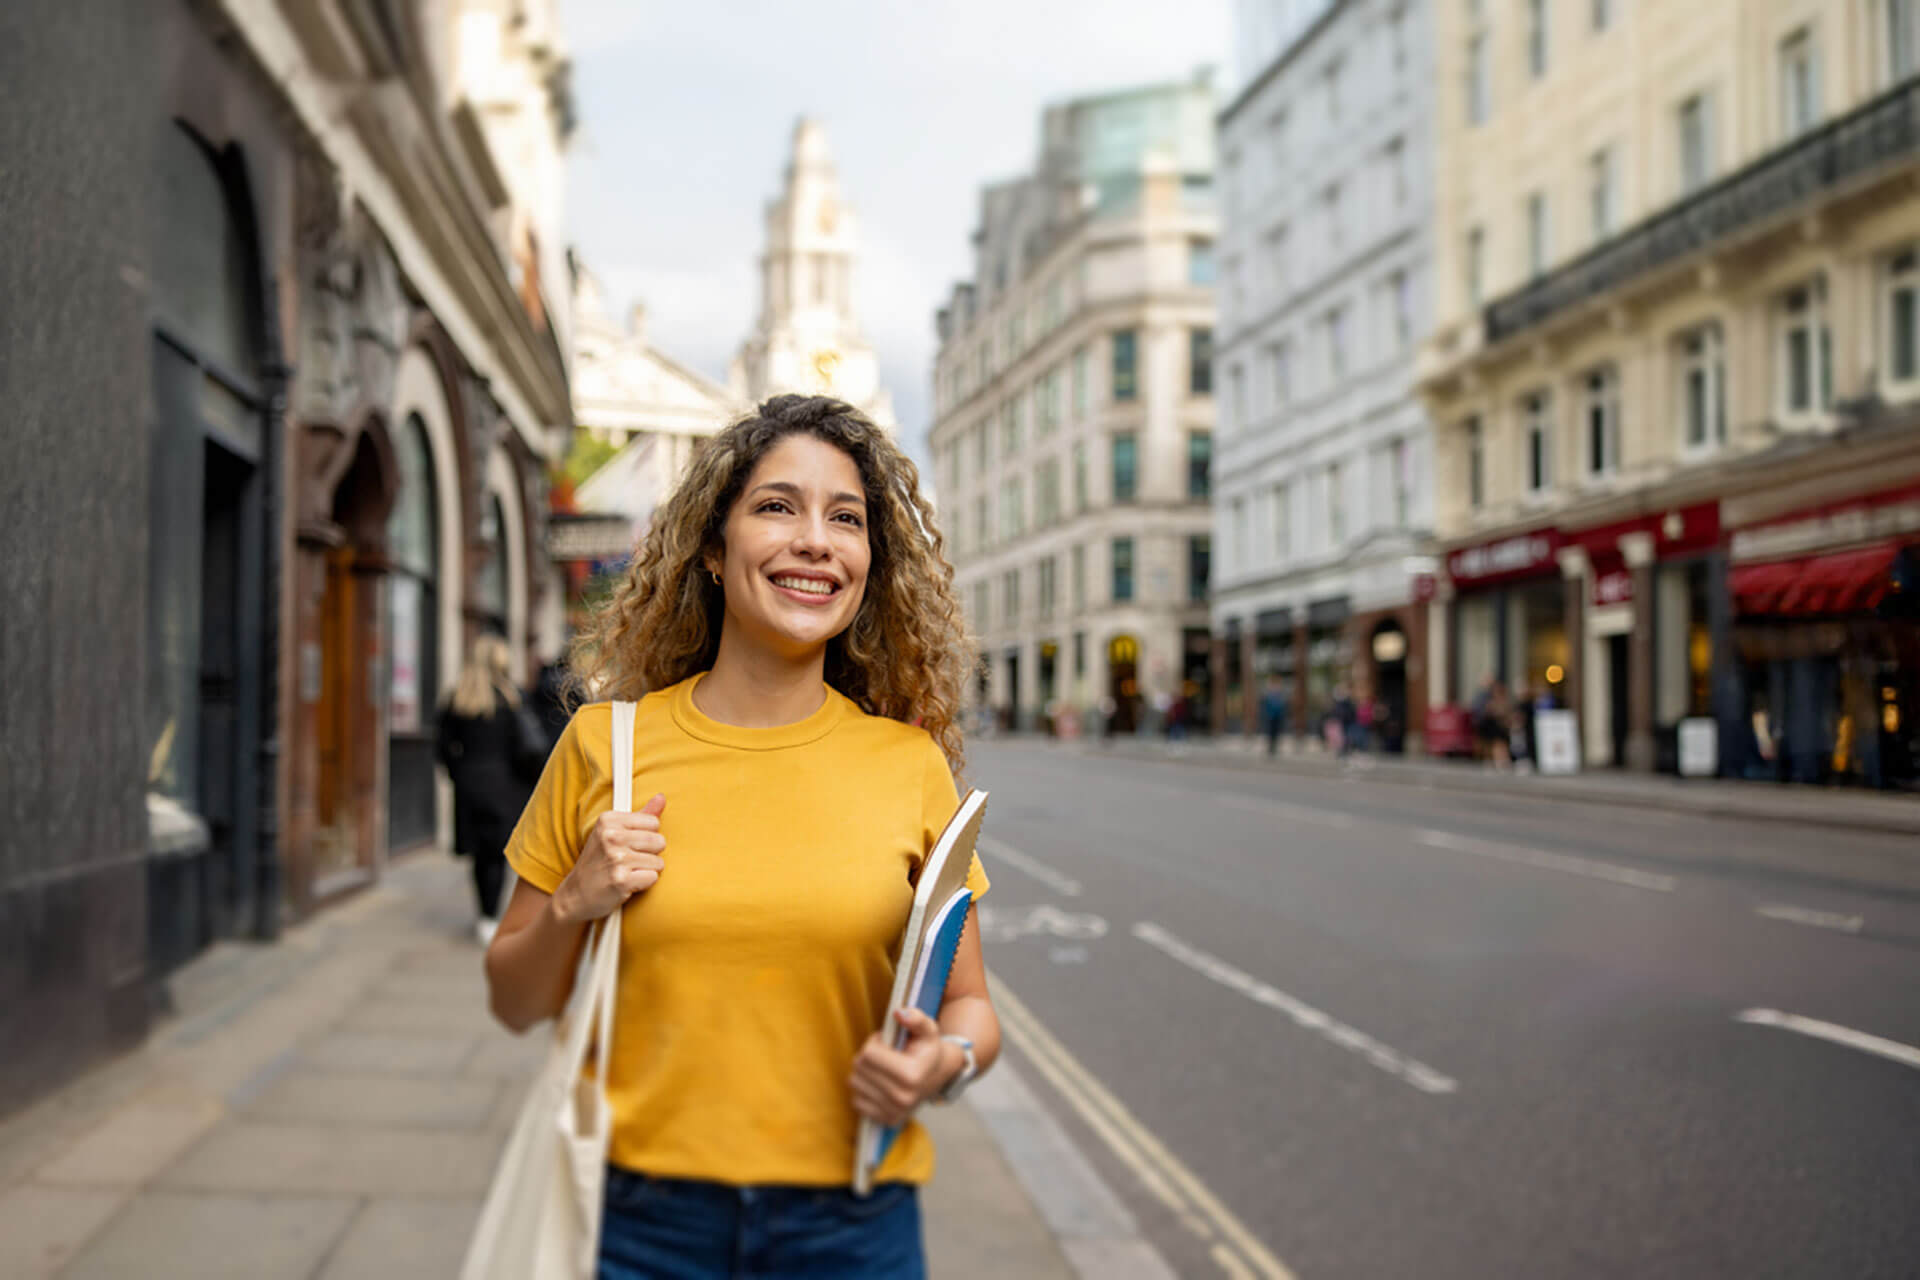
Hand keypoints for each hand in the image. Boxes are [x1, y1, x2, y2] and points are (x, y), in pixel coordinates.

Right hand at [551, 793, 665, 924]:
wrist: (576, 894)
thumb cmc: (598, 862)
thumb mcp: (612, 833)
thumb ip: (640, 815)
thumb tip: (662, 797)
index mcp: (608, 820)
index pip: (654, 822)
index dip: (647, 837)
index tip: (630, 845)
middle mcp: (611, 836)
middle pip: (659, 841)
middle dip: (650, 855)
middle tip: (630, 862)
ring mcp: (616, 858)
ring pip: (658, 862)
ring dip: (647, 871)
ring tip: (628, 872)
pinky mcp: (621, 880)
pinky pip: (653, 878)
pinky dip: (644, 884)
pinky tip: (627, 884)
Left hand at [849, 1008, 949, 1127]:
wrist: (938, 1076)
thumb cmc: (928, 1050)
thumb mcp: (928, 1030)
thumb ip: (916, 1018)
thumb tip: (899, 1013)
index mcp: (911, 1076)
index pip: (868, 1054)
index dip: (875, 1042)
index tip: (887, 1042)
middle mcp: (902, 1098)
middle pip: (859, 1068)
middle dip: (867, 1055)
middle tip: (884, 1054)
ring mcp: (893, 1112)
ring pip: (854, 1083)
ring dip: (864, 1072)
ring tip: (882, 1067)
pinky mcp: (886, 1120)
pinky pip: (856, 1101)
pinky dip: (864, 1090)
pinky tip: (879, 1084)